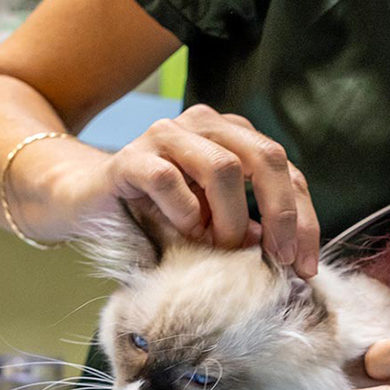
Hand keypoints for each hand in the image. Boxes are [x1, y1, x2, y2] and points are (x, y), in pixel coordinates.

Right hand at [65, 103, 321, 277]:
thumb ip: (249, 225)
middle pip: (266, 158)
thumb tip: (287, 253)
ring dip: (230, 218)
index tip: (305, 265)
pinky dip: (185, 213)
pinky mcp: (130, 156)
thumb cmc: (156, 212)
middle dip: (282, 215)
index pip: (286, 170)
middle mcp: (205, 125)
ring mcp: (167, 135)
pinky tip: (182, 231)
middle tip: (278, 259)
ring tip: (219, 246)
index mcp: (233, 135)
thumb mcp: (212, 221)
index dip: (302, 218)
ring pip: (224, 167)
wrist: (84, 201)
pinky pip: (169, 179)